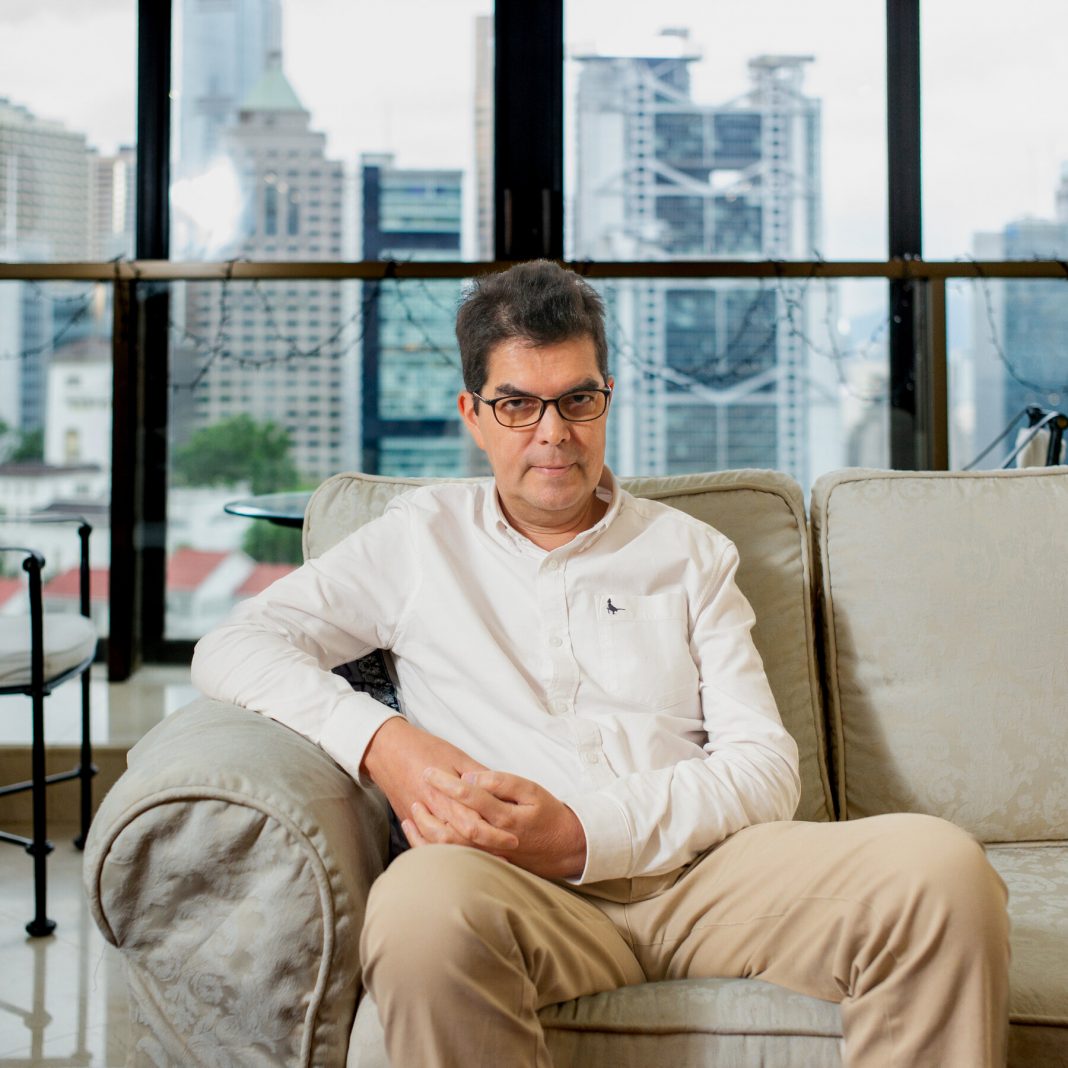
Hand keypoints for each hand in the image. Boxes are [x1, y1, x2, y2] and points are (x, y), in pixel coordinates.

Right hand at [360, 718, 518, 852]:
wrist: (387, 748)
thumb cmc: (424, 748)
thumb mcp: (456, 756)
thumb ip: (478, 775)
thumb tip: (500, 790)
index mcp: (446, 794)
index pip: (474, 823)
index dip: (494, 835)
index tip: (513, 840)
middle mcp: (433, 811)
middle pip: (460, 840)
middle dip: (484, 850)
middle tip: (507, 855)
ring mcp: (419, 818)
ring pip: (443, 846)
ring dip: (465, 854)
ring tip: (487, 859)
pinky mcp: (409, 819)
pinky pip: (425, 843)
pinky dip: (441, 852)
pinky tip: (457, 854)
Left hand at [410, 768, 587, 879]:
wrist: (563, 848)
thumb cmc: (547, 814)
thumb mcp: (532, 791)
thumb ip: (502, 783)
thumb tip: (471, 778)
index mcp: (505, 818)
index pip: (470, 798)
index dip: (447, 783)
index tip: (430, 771)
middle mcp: (492, 840)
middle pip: (453, 825)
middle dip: (430, 805)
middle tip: (417, 786)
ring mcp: (486, 854)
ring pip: (449, 847)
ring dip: (426, 829)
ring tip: (413, 809)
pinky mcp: (483, 862)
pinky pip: (451, 859)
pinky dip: (430, 847)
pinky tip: (418, 833)